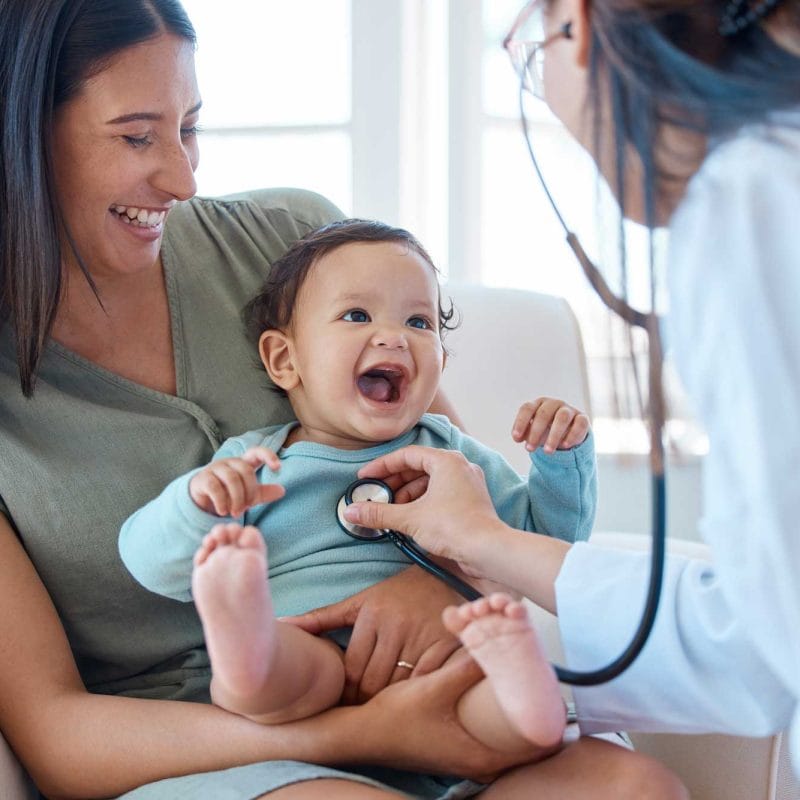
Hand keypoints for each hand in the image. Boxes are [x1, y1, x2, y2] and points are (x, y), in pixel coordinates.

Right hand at [189, 446, 284, 515]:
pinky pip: (214, 487)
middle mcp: (230, 462)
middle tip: (246, 508)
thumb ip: (264, 492)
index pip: (257, 452)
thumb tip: (282, 491)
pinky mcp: (203, 479)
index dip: (268, 456)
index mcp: (243, 463)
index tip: (278, 468)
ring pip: (231, 478)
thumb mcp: (249, 495)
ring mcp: (215, 468)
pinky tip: (223, 511)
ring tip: (236, 513)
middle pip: (245, 471)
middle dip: (249, 491)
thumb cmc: (229, 494)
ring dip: (236, 499)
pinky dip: (221, 501)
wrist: (203, 500)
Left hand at [283, 566, 461, 703]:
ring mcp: (423, 635)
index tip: (345, 703)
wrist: (449, 575)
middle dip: (365, 702)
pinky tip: (414, 699)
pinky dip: (418, 695)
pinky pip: (426, 683)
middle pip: (373, 683)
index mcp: (372, 613)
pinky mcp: (448, 644)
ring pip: (398, 687)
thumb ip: (322, 617)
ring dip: (390, 703)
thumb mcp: (361, 601)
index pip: (351, 670)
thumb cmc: (399, 593)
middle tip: (363, 713)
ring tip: (386, 710)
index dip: (345, 693)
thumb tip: (282, 625)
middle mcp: (396, 624)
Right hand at [343, 446, 506, 568]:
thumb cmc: (454, 527)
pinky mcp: (471, 501)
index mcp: (446, 461)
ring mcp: (468, 483)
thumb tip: (351, 512)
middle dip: (394, 482)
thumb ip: (379, 513)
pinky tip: (410, 517)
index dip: (382, 466)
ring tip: (392, 510)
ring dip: (408, 494)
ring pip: (430, 481)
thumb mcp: (410, 518)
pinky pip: (441, 494)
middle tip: (376, 495)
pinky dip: (423, 502)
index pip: (407, 455)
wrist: (489, 551)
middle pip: (418, 467)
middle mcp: (460, 466)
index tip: (365, 477)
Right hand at [352, 651, 540, 780]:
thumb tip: (491, 642)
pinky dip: (500, 716)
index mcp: (481, 755)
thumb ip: (464, 667)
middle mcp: (479, 763)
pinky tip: (496, 693)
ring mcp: (468, 757)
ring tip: (526, 684)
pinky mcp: (458, 748)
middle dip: (536, 713)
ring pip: (508, 739)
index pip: (537, 747)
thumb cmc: (396, 719)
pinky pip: (492, 735)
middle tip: (543, 682)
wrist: (362, 735)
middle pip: (526, 744)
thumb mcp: (433, 688)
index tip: (558, 696)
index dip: (552, 723)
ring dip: (517, 714)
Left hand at [511, 397, 589, 453]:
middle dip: (535, 432)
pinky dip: (572, 435)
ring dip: (554, 435)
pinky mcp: (583, 418)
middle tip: (529, 449)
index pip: (527, 408)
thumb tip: (517, 437)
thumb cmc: (546, 431)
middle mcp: (554, 404)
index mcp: (538, 404)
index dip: (521, 423)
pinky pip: (580, 423)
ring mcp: (569, 410)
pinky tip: (564, 446)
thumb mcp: (533, 432)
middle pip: (544, 414)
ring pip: (562, 417)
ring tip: (547, 451)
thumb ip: (525, 434)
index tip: (516, 439)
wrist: (568, 434)